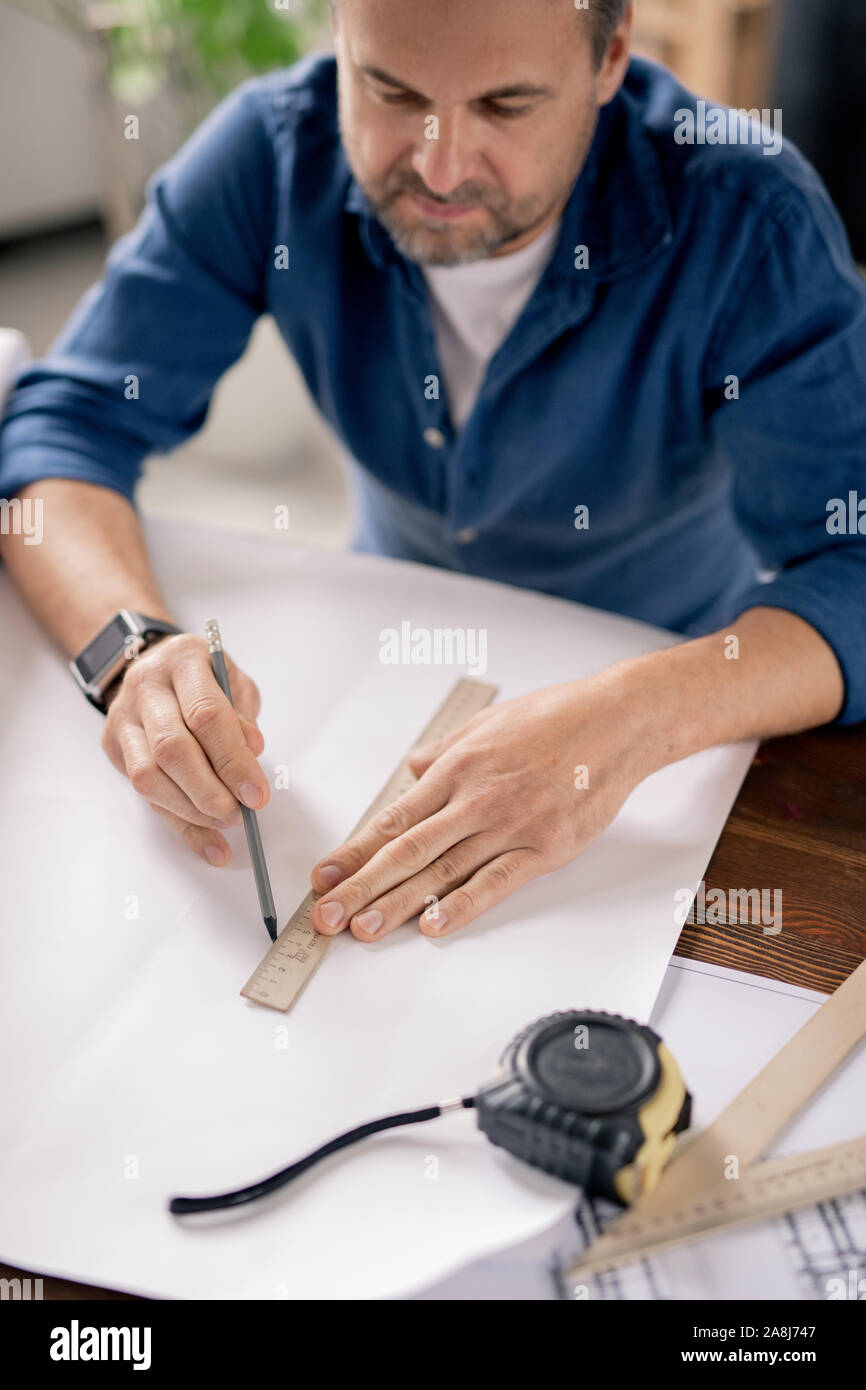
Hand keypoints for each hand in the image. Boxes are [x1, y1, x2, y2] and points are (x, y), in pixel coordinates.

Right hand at [101, 633, 269, 864]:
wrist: (153, 665)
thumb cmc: (202, 676)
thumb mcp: (233, 680)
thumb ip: (243, 714)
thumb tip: (253, 751)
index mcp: (182, 661)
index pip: (206, 715)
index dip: (233, 759)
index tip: (257, 793)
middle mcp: (146, 688)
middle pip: (171, 748)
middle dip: (209, 791)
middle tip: (240, 813)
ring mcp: (124, 718)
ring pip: (148, 776)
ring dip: (191, 810)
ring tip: (226, 822)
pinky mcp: (114, 747)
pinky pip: (144, 795)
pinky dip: (180, 825)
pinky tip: (209, 845)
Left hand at [309, 669, 654, 940]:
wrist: (616, 720)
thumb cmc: (555, 718)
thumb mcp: (486, 724)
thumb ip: (445, 752)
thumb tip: (414, 770)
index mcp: (456, 769)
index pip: (392, 819)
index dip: (355, 852)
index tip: (324, 876)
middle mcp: (474, 799)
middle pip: (405, 851)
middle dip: (360, 886)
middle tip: (325, 915)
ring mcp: (509, 824)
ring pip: (442, 871)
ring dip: (398, 904)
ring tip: (364, 929)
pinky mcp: (546, 847)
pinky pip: (497, 881)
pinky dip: (462, 905)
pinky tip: (433, 925)